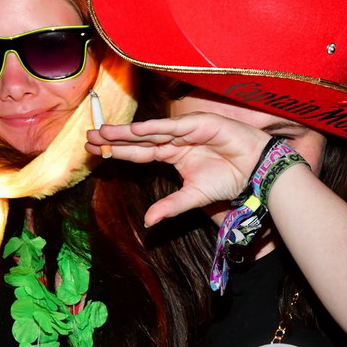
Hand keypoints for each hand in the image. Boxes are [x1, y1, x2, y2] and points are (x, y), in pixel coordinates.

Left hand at [86, 113, 270, 225]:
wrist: (258, 171)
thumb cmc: (229, 179)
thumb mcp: (194, 197)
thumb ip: (171, 206)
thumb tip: (147, 222)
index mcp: (171, 155)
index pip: (138, 153)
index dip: (117, 152)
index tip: (94, 151)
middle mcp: (174, 140)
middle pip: (138, 139)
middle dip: (114, 138)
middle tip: (89, 137)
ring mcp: (187, 131)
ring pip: (151, 131)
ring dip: (127, 132)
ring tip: (104, 132)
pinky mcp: (201, 124)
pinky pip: (175, 127)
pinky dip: (155, 128)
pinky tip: (135, 129)